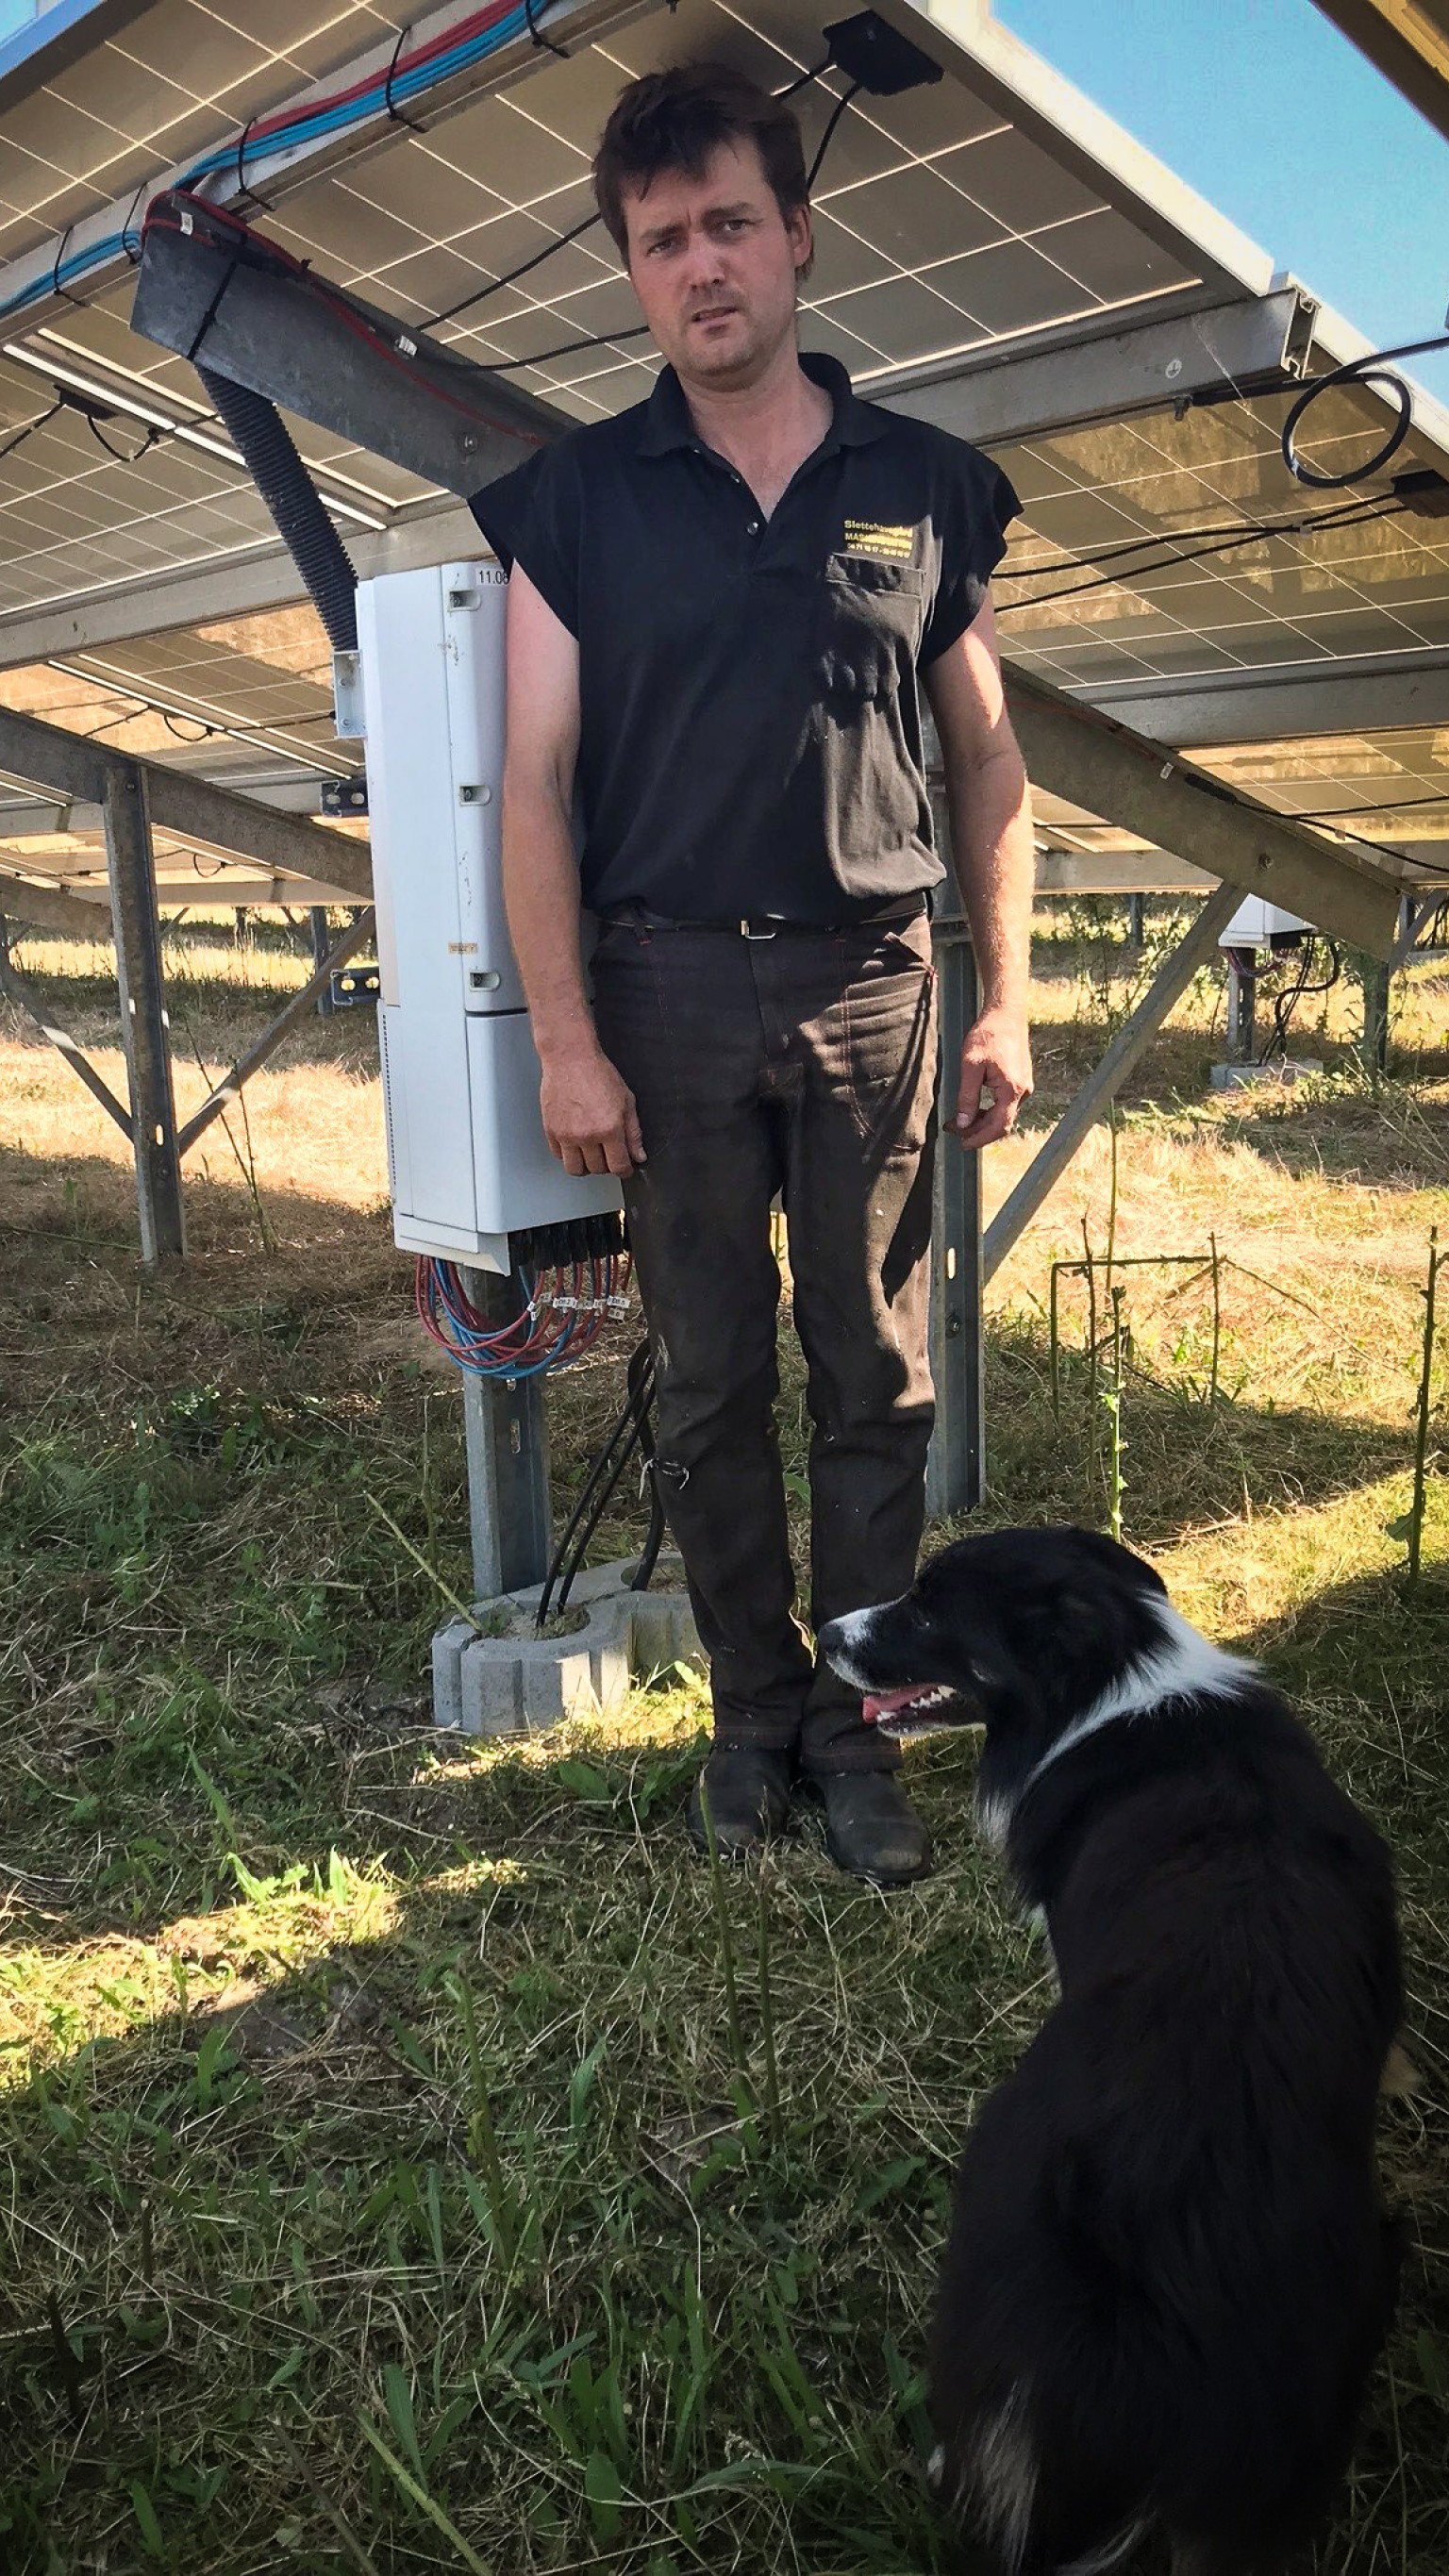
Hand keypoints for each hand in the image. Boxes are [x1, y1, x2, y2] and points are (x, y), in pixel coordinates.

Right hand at [539, 1041, 644, 1177]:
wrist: (570, 1058)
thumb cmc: (598, 1073)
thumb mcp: (626, 1100)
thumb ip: (633, 1132)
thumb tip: (639, 1155)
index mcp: (610, 1129)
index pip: (619, 1166)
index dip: (625, 1170)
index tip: (625, 1167)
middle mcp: (588, 1136)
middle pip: (598, 1169)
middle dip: (607, 1165)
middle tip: (608, 1153)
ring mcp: (567, 1135)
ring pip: (576, 1169)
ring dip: (586, 1166)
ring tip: (590, 1153)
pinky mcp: (551, 1131)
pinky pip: (559, 1156)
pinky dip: (568, 1154)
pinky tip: (575, 1143)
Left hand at [951, 1005, 1031, 1147]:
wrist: (1006, 1014)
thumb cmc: (988, 1035)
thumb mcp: (971, 1065)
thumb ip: (967, 1097)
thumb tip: (964, 1123)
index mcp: (1012, 1090)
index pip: (998, 1127)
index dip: (979, 1139)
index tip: (962, 1144)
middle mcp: (1023, 1092)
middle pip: (1001, 1124)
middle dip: (977, 1131)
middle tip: (953, 1129)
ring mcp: (1024, 1087)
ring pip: (1003, 1115)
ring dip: (982, 1121)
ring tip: (959, 1120)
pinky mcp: (1021, 1081)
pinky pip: (1005, 1104)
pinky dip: (989, 1110)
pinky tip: (973, 1108)